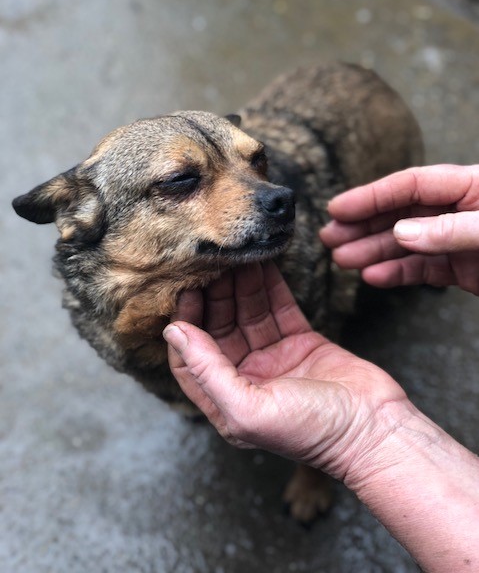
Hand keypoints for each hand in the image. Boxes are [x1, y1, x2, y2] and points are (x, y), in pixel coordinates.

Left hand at [164, 262, 407, 482]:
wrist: (374, 429)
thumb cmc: (311, 431)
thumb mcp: (248, 408)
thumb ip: (207, 370)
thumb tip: (174, 333)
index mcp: (226, 400)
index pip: (191, 357)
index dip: (185, 324)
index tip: (185, 291)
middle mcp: (246, 377)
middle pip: (219, 328)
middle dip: (214, 296)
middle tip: (211, 262)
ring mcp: (274, 358)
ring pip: (248, 313)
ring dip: (240, 285)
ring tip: (235, 255)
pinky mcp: (301, 341)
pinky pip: (278, 308)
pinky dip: (269, 286)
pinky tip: (261, 263)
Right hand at [320, 164, 478, 293]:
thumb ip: (450, 230)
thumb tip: (402, 233)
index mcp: (472, 185)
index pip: (411, 185)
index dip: (371, 196)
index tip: (339, 209)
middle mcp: (460, 210)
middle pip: (401, 213)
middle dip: (363, 225)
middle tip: (330, 237)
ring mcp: (459, 240)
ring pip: (406, 244)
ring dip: (372, 251)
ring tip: (343, 259)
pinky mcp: (463, 269)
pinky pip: (423, 269)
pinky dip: (397, 273)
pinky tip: (374, 276)